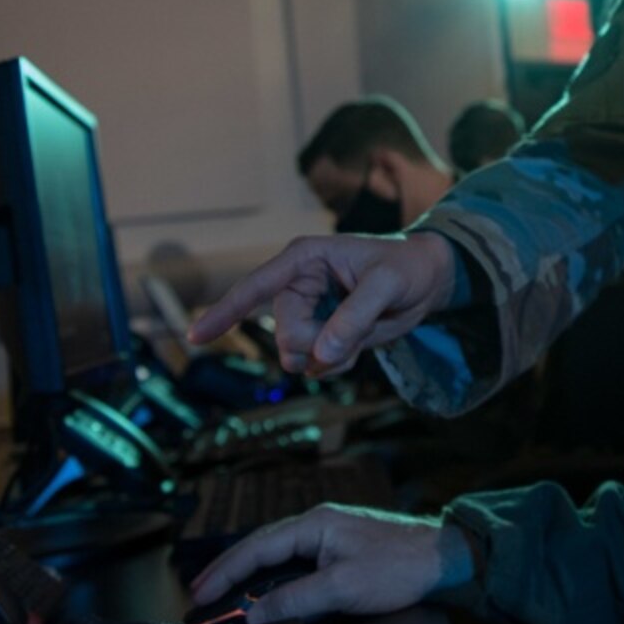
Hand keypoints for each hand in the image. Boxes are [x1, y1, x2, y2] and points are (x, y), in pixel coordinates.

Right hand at [187, 233, 456, 376]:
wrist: (429, 280)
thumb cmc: (408, 267)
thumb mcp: (388, 284)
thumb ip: (354, 315)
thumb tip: (320, 352)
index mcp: (304, 260)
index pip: (255, 287)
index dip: (224, 312)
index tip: (195, 337)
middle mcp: (299, 286)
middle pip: (286, 335)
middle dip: (318, 343)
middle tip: (355, 332)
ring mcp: (309, 313)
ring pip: (297, 355)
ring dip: (329, 357)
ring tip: (360, 336)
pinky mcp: (322, 334)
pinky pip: (315, 364)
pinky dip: (337, 363)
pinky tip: (358, 344)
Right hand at [190, 505, 472, 623]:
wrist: (444, 557)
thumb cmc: (399, 566)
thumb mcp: (342, 587)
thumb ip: (294, 599)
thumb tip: (252, 613)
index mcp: (315, 524)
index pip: (258, 547)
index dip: (225, 571)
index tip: (199, 593)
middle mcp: (319, 523)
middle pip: (262, 546)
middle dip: (229, 569)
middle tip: (200, 594)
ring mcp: (331, 535)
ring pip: (278, 553)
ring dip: (250, 573)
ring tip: (223, 593)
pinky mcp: (342, 549)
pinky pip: (296, 561)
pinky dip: (274, 575)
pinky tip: (265, 589)